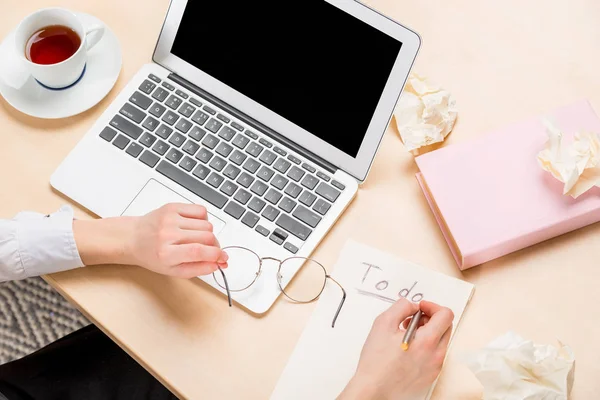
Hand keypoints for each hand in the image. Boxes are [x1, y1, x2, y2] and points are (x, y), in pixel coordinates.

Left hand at [73, 203, 227, 277]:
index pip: (199, 251)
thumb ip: (198, 269)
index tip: (223, 259)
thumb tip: (218, 264)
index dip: (216, 255)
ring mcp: (170, 218)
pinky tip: (194, 226)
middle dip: (215, 246)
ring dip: (208, 233)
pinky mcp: (172, 207)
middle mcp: (168, 234)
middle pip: (207, 237)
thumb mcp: (173, 271)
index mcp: (166, 254)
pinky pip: (201, 210)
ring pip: (207, 224)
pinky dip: (204, 219)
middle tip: (211, 251)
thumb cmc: (152, 256)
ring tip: (197, 238)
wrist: (133, 238)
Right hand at [339, 298, 453, 399]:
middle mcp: (436, 355)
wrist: (373, 388)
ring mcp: (435, 367)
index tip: (420, 307)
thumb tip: (412, 306)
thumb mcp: (383, 323)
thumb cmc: (376, 361)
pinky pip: (435, 354)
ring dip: (427, 332)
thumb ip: (401, 307)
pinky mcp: (431, 375)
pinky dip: (425, 346)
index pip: (446, 315)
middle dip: (430, 318)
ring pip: (440, 340)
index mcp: (427, 341)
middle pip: (446, 326)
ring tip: (406, 334)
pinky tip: (407, 348)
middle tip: (412, 320)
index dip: (432, 306)